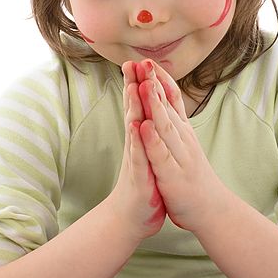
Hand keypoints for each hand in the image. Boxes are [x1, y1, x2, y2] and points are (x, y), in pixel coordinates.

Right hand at [108, 61, 165, 242]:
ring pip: (134, 127)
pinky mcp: (138, 174)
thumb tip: (144, 109)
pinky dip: (138, 138)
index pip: (141, 104)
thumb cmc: (142, 182)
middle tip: (131, 62)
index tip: (140, 60)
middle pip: (134, 108)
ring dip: (133, 106)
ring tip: (132, 85)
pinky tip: (136, 124)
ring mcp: (136, 157)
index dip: (141, 82)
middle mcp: (136, 142)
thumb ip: (145, 129)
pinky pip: (138, 153)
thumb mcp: (146, 151)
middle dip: (134, 85)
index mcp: (142, 135)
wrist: (131, 217)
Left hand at [137, 60, 228, 233]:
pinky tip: (144, 127)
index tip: (147, 59)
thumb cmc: (193, 174)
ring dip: (154, 104)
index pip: (172, 98)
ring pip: (165, 125)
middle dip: (155, 83)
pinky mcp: (173, 175)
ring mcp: (179, 155)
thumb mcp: (184, 142)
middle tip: (144, 62)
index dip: (160, 79)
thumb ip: (175, 121)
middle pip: (167, 106)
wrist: (211, 209)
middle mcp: (183, 137)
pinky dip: (153, 140)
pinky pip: (162, 154)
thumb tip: (167, 98)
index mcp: (183, 130)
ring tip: (144, 85)